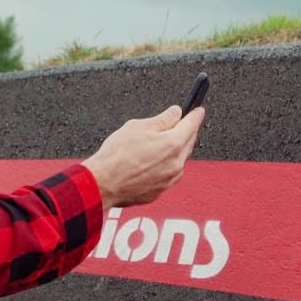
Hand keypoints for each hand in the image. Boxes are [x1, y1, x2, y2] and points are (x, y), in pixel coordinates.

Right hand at [81, 105, 204, 208]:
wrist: (102, 183)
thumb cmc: (116, 155)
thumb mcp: (138, 127)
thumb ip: (162, 119)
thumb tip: (175, 113)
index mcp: (172, 144)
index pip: (192, 124)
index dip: (195, 114)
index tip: (198, 110)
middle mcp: (176, 164)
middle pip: (188, 142)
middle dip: (185, 131)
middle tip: (177, 123)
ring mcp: (169, 180)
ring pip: (179, 160)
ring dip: (175, 149)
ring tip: (156, 143)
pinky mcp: (160, 191)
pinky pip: (169, 174)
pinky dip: (164, 165)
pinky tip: (149, 161)